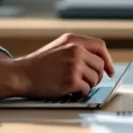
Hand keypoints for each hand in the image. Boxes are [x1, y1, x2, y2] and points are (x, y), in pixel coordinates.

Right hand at [0, 34, 114, 99]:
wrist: (22, 73)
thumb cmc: (39, 63)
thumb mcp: (59, 47)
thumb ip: (77, 49)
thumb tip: (98, 62)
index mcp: (73, 40)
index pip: (100, 46)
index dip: (107, 60)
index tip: (109, 70)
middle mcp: (75, 50)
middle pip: (100, 65)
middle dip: (97, 76)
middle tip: (87, 82)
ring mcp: (74, 65)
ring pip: (95, 78)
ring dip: (88, 85)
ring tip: (75, 85)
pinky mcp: (71, 80)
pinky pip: (86, 89)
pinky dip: (81, 92)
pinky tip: (71, 91)